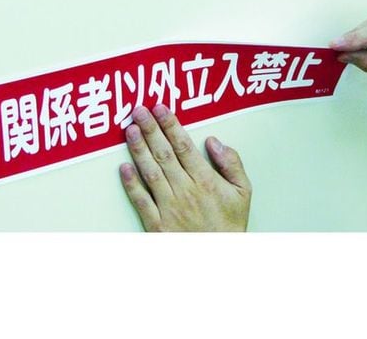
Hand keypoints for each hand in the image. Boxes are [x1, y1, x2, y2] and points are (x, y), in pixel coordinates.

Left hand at [119, 105, 251, 231]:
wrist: (219, 258)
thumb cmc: (229, 224)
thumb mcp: (243, 192)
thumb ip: (231, 163)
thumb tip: (213, 141)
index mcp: (205, 180)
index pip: (184, 146)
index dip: (170, 125)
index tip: (160, 108)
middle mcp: (185, 190)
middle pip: (164, 154)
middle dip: (150, 129)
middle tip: (138, 110)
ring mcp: (169, 207)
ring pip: (150, 172)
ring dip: (138, 150)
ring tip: (129, 130)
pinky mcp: (157, 224)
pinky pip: (142, 201)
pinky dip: (131, 185)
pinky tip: (123, 168)